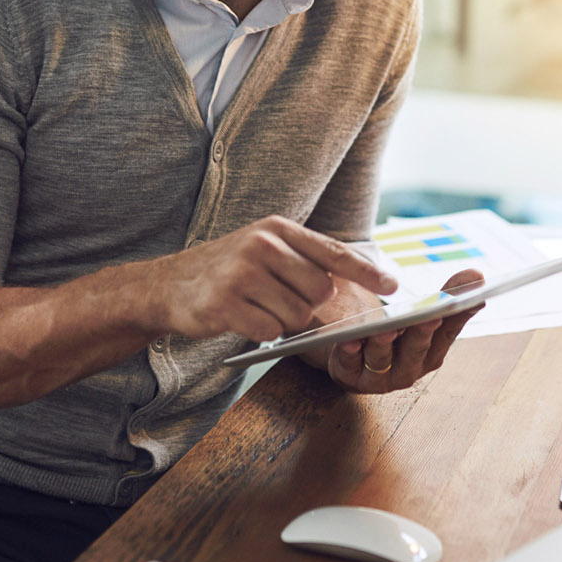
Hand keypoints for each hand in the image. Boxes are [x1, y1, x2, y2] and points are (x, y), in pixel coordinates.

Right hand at [149, 216, 396, 343]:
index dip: (366, 271)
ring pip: (297, 315)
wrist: (168, 284)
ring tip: (257, 307)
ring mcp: (242, 274)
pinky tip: (242, 318)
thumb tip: (351, 282)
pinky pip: (269, 331)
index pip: (333, 252)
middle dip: (308, 304)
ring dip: (283, 321)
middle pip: (319, 290)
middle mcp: (262, 245)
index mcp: (277, 229)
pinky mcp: (226, 304)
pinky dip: (261, 333)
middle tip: (280, 299)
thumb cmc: (228, 269)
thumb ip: (304, 260)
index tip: (394, 286)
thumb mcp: (264, 250)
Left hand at [319, 269, 485, 394]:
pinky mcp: (350, 376)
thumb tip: (477, 274)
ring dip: (385, 344)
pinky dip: (350, 352)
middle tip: (429, 316)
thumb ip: (448, 296)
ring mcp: (380, 377)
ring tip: (388, 327)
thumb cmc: (398, 335)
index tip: (471, 299)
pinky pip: (350, 365)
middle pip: (416, 350)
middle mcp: (409, 369)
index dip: (457, 316)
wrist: (355, 355)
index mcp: (432, 353)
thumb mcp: (421, 315)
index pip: (447, 332)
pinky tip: (350, 339)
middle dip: (422, 333)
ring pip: (383, 359)